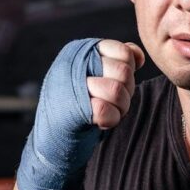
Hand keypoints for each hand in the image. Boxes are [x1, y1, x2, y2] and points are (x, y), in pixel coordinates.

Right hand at [16, 39, 143, 189]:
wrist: (52, 138)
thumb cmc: (79, 105)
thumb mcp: (98, 76)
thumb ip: (117, 61)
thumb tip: (138, 56)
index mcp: (81, 51)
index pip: (124, 53)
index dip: (129, 71)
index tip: (116, 83)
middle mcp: (73, 63)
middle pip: (124, 72)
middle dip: (128, 91)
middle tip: (115, 103)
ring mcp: (70, 85)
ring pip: (117, 91)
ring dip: (121, 107)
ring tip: (109, 111)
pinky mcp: (71, 110)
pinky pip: (105, 111)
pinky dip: (110, 119)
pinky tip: (102, 123)